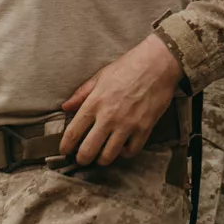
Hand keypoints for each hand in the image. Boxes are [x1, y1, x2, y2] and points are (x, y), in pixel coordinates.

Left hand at [59, 35, 183, 165]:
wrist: (158, 64)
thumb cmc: (128, 67)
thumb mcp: (100, 76)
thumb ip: (82, 94)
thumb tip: (65, 107)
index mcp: (95, 102)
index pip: (73, 132)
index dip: (66, 146)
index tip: (64, 151)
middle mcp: (109, 117)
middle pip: (88, 150)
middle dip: (82, 159)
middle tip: (82, 159)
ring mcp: (127, 125)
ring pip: (109, 156)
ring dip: (102, 160)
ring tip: (100, 157)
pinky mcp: (144, 129)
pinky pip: (131, 151)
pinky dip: (124, 154)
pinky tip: (121, 148)